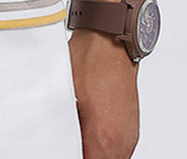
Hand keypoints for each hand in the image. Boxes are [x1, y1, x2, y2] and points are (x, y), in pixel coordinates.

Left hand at [68, 28, 139, 158]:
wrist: (111, 40)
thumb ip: (62, 128)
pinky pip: (117, 149)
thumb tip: (54, 138)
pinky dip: (103, 146)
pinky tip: (89, 130)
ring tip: (78, 136)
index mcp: (104, 139)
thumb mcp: (65, 96)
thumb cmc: (90, 62)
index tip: (62, 148)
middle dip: (85, 154)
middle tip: (67, 142)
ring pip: (110, 158)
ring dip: (94, 152)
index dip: (70, 155)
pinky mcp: (131, 128)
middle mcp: (122, 141)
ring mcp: (129, 135)